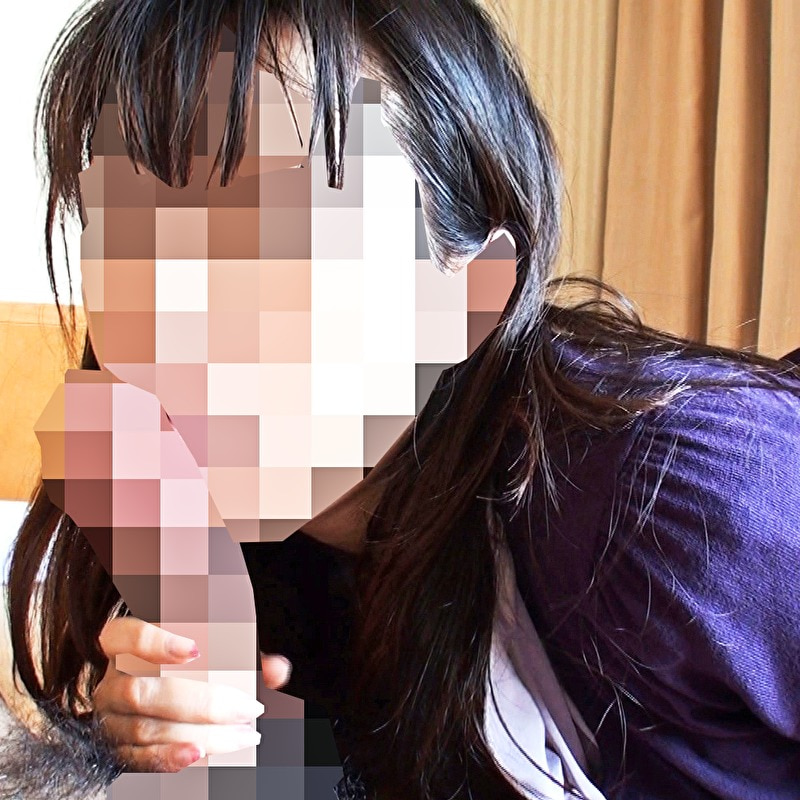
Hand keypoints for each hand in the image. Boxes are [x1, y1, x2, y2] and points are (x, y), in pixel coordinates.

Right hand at [93, 617, 291, 771]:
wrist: (143, 687)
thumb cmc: (181, 662)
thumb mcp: (208, 644)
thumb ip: (243, 651)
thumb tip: (277, 670)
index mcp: (120, 641)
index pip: (125, 635)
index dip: (155, 642)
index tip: (195, 649)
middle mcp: (108, 679)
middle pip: (142, 692)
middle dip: (201, 702)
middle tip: (247, 708)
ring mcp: (107, 716)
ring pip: (145, 727)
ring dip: (199, 733)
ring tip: (241, 734)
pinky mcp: (115, 747)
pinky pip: (137, 757)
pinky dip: (169, 757)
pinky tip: (201, 753)